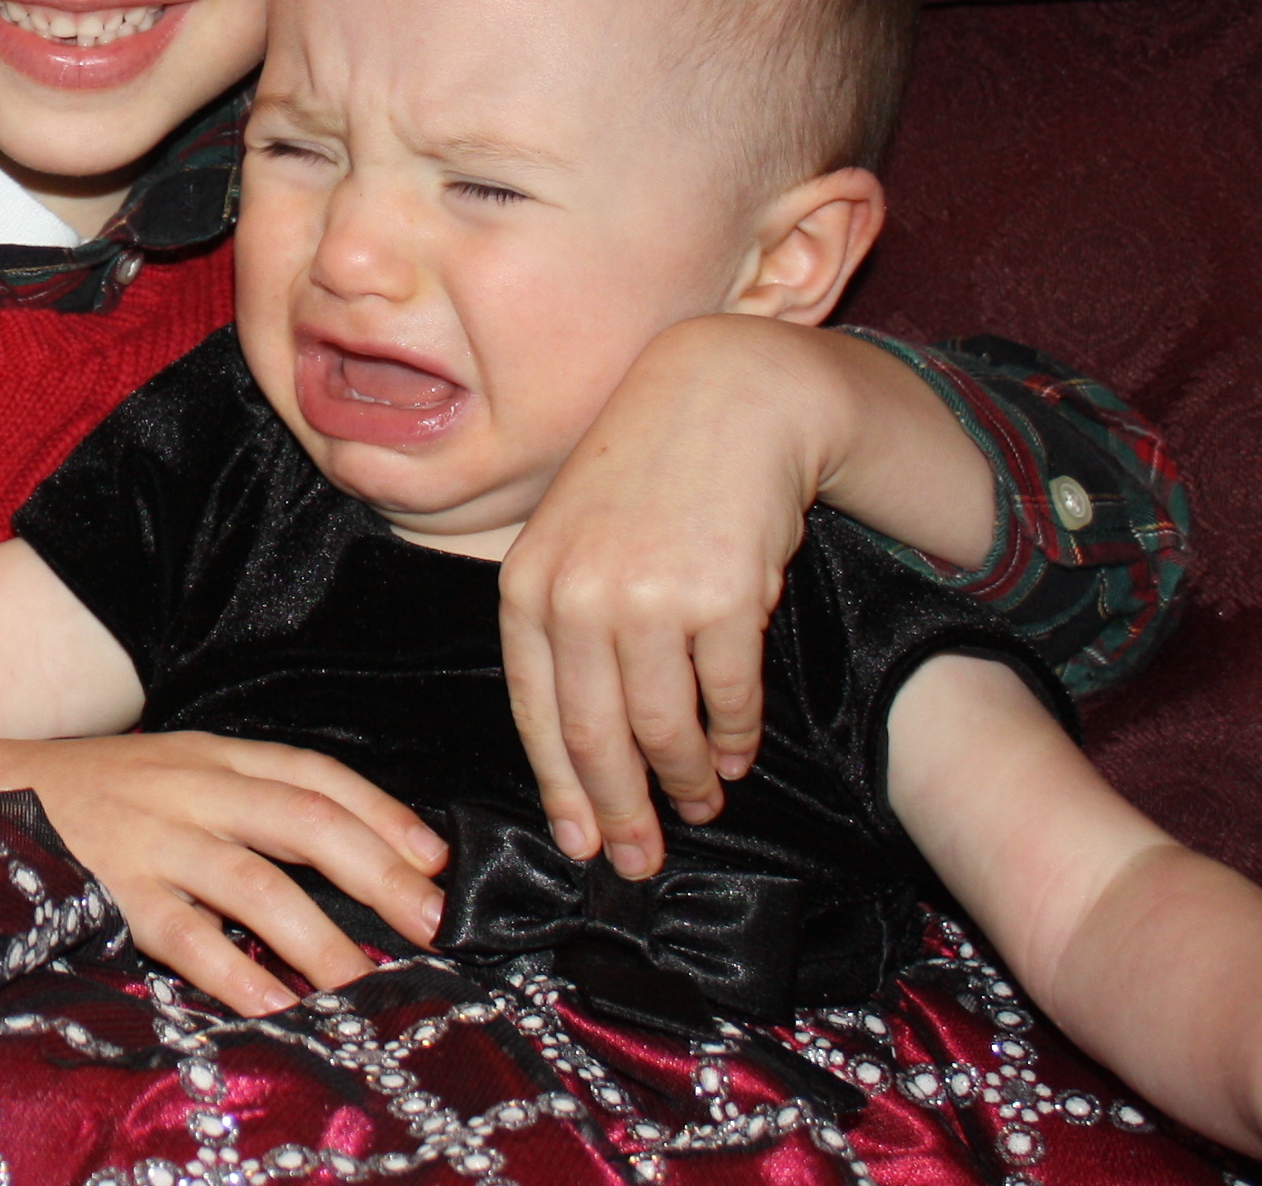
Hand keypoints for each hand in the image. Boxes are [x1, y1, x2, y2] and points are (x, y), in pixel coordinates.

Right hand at [0, 700, 447, 1018]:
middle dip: (380, 873)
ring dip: (324, 938)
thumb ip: (237, 804)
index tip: (436, 860)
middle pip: (306, 820)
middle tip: (430, 925)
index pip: (314, 774)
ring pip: (258, 882)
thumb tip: (339, 860)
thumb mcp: (166, 774)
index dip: (383, 814)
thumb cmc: (85, 795)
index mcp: (208, 754)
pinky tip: (276, 1007)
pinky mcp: (112, 888)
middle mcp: (187, 786)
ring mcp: (149, 837)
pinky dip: (237, 973)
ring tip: (368, 984)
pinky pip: (186, 935)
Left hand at [498, 313, 844, 876]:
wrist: (722, 401)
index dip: (560, 788)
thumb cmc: (642, 481)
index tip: (580, 843)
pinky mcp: (718, 600)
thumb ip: (563, 626)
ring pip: (664, 729)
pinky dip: (735, 738)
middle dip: (621, 811)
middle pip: (595, 738)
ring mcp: (645, 600)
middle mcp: (575, 599)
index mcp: (526, 589)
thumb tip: (580, 738)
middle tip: (642, 861)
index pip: (534, 714)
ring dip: (686, 780)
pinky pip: (728, 699)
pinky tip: (738, 755)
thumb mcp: (571, 540)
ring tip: (701, 801)